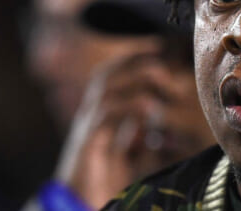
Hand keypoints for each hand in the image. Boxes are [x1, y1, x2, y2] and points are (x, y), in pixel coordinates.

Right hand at [54, 53, 212, 208]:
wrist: (79, 207)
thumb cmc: (106, 184)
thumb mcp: (130, 153)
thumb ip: (141, 133)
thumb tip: (161, 114)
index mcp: (101, 117)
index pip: (113, 75)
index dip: (133, 58)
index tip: (160, 45)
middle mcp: (91, 117)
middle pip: (106, 74)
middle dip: (133, 59)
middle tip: (162, 54)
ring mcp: (87, 129)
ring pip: (105, 89)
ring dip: (135, 78)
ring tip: (162, 75)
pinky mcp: (88, 144)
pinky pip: (105, 116)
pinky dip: (129, 107)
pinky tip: (150, 107)